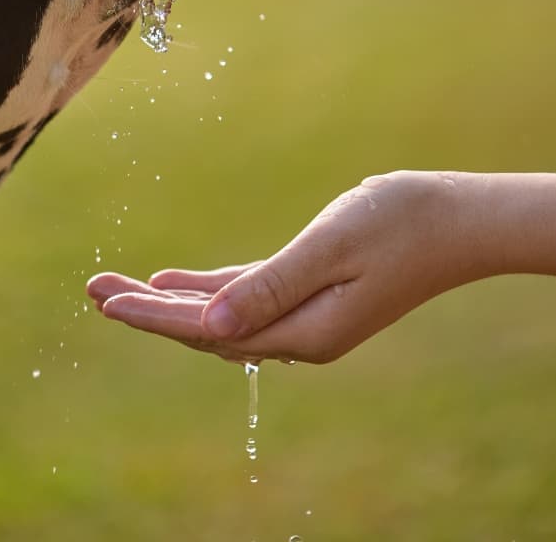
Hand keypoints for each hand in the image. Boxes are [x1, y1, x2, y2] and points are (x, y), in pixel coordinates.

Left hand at [87, 171, 478, 363]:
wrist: (462, 220)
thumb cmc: (402, 222)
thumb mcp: (331, 247)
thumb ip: (270, 286)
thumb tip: (210, 325)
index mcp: (304, 330)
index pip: (208, 329)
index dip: (153, 315)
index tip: (105, 303)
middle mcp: (301, 335)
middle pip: (205, 327)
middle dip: (147, 310)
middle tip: (92, 290)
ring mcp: (307, 319)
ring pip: (220, 315)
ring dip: (170, 301)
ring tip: (118, 288)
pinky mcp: (312, 296)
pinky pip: (245, 298)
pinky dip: (207, 290)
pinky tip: (173, 280)